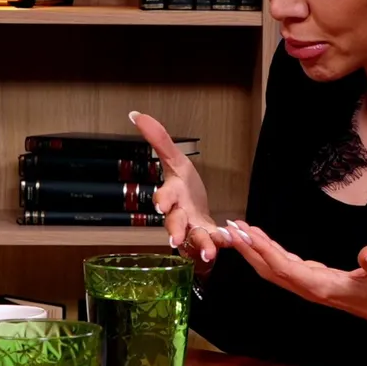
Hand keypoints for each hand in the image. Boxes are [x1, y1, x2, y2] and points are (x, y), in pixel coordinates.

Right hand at [130, 111, 230, 270]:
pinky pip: (215, 243)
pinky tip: (231, 241)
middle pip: (174, 223)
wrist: (198, 213)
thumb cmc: (184, 187)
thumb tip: (135, 114)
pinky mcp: (209, 239)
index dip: (161, 200)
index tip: (160, 205)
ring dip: (201, 244)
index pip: (163, 197)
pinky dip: (223, 243)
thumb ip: (159, 140)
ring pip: (194, 239)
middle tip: (174, 239)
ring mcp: (193, 229)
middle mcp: (180, 215)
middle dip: (174, 229)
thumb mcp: (176, 161)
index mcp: (172, 194)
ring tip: (209, 251)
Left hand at [225, 220, 366, 348]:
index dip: (263, 250)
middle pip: (269, 269)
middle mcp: (308, 287)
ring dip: (254, 249)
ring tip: (238, 229)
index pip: (283, 267)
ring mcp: (308, 284)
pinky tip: (261, 239)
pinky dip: (269, 250)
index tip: (245, 234)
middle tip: (228, 227)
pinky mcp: (311, 278)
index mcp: (320, 287)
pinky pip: (282, 264)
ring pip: (273, 267)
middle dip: (247, 250)